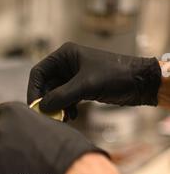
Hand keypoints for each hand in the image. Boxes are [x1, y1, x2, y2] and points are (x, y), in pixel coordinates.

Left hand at [0, 102, 107, 173]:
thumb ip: (33, 125)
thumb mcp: (50, 124)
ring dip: (8, 161)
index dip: (11, 124)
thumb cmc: (67, 147)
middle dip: (9, 143)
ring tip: (29, 168)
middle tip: (27, 154)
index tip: (18, 132)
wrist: (69, 171)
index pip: (0, 113)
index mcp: (12, 111)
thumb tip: (31, 132)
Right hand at [27, 42, 160, 116]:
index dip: (34, 90)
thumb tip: (42, 107)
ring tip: (63, 118)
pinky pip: (66, 100)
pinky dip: (66, 109)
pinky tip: (72, 117)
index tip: (35, 107)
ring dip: (57, 107)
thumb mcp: (86, 85)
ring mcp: (74, 76)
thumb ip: (62, 96)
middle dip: (47, 102)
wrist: (139, 82)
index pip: (39, 72)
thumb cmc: (114, 75)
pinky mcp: (81, 88)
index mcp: (65, 55)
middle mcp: (67, 64)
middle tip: (49, 117)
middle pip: (46, 85)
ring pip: (56, 95)